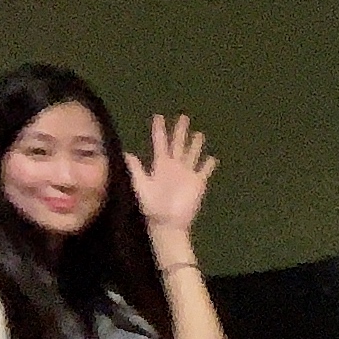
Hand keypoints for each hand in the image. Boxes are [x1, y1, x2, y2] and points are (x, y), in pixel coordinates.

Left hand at [126, 114, 217, 239]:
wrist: (168, 222)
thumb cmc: (152, 206)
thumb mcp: (141, 186)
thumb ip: (136, 169)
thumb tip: (125, 153)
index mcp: (160, 165)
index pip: (160, 142)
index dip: (160, 129)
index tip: (159, 116)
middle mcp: (174, 166)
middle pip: (178, 144)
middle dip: (180, 130)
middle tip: (183, 116)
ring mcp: (187, 174)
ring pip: (192, 154)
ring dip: (195, 144)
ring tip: (199, 134)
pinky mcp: (198, 183)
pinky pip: (204, 171)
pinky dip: (208, 165)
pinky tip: (212, 159)